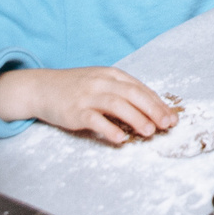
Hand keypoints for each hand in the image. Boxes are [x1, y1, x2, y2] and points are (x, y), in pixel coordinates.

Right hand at [0, 65, 174, 144]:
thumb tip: (149, 109)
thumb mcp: (100, 82)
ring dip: (136, 118)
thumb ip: (121, 92)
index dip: (158, 103)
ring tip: (150, 132)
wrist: (41, 87)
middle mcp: (101, 82)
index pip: (140, 88)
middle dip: (153, 110)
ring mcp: (87, 96)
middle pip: (133, 94)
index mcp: (111, 75)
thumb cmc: (75, 87)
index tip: (172, 117)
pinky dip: (109, 129)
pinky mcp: (75, 111)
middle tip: (167, 124)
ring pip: (117, 105)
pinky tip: (121, 139)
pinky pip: (95, 120)